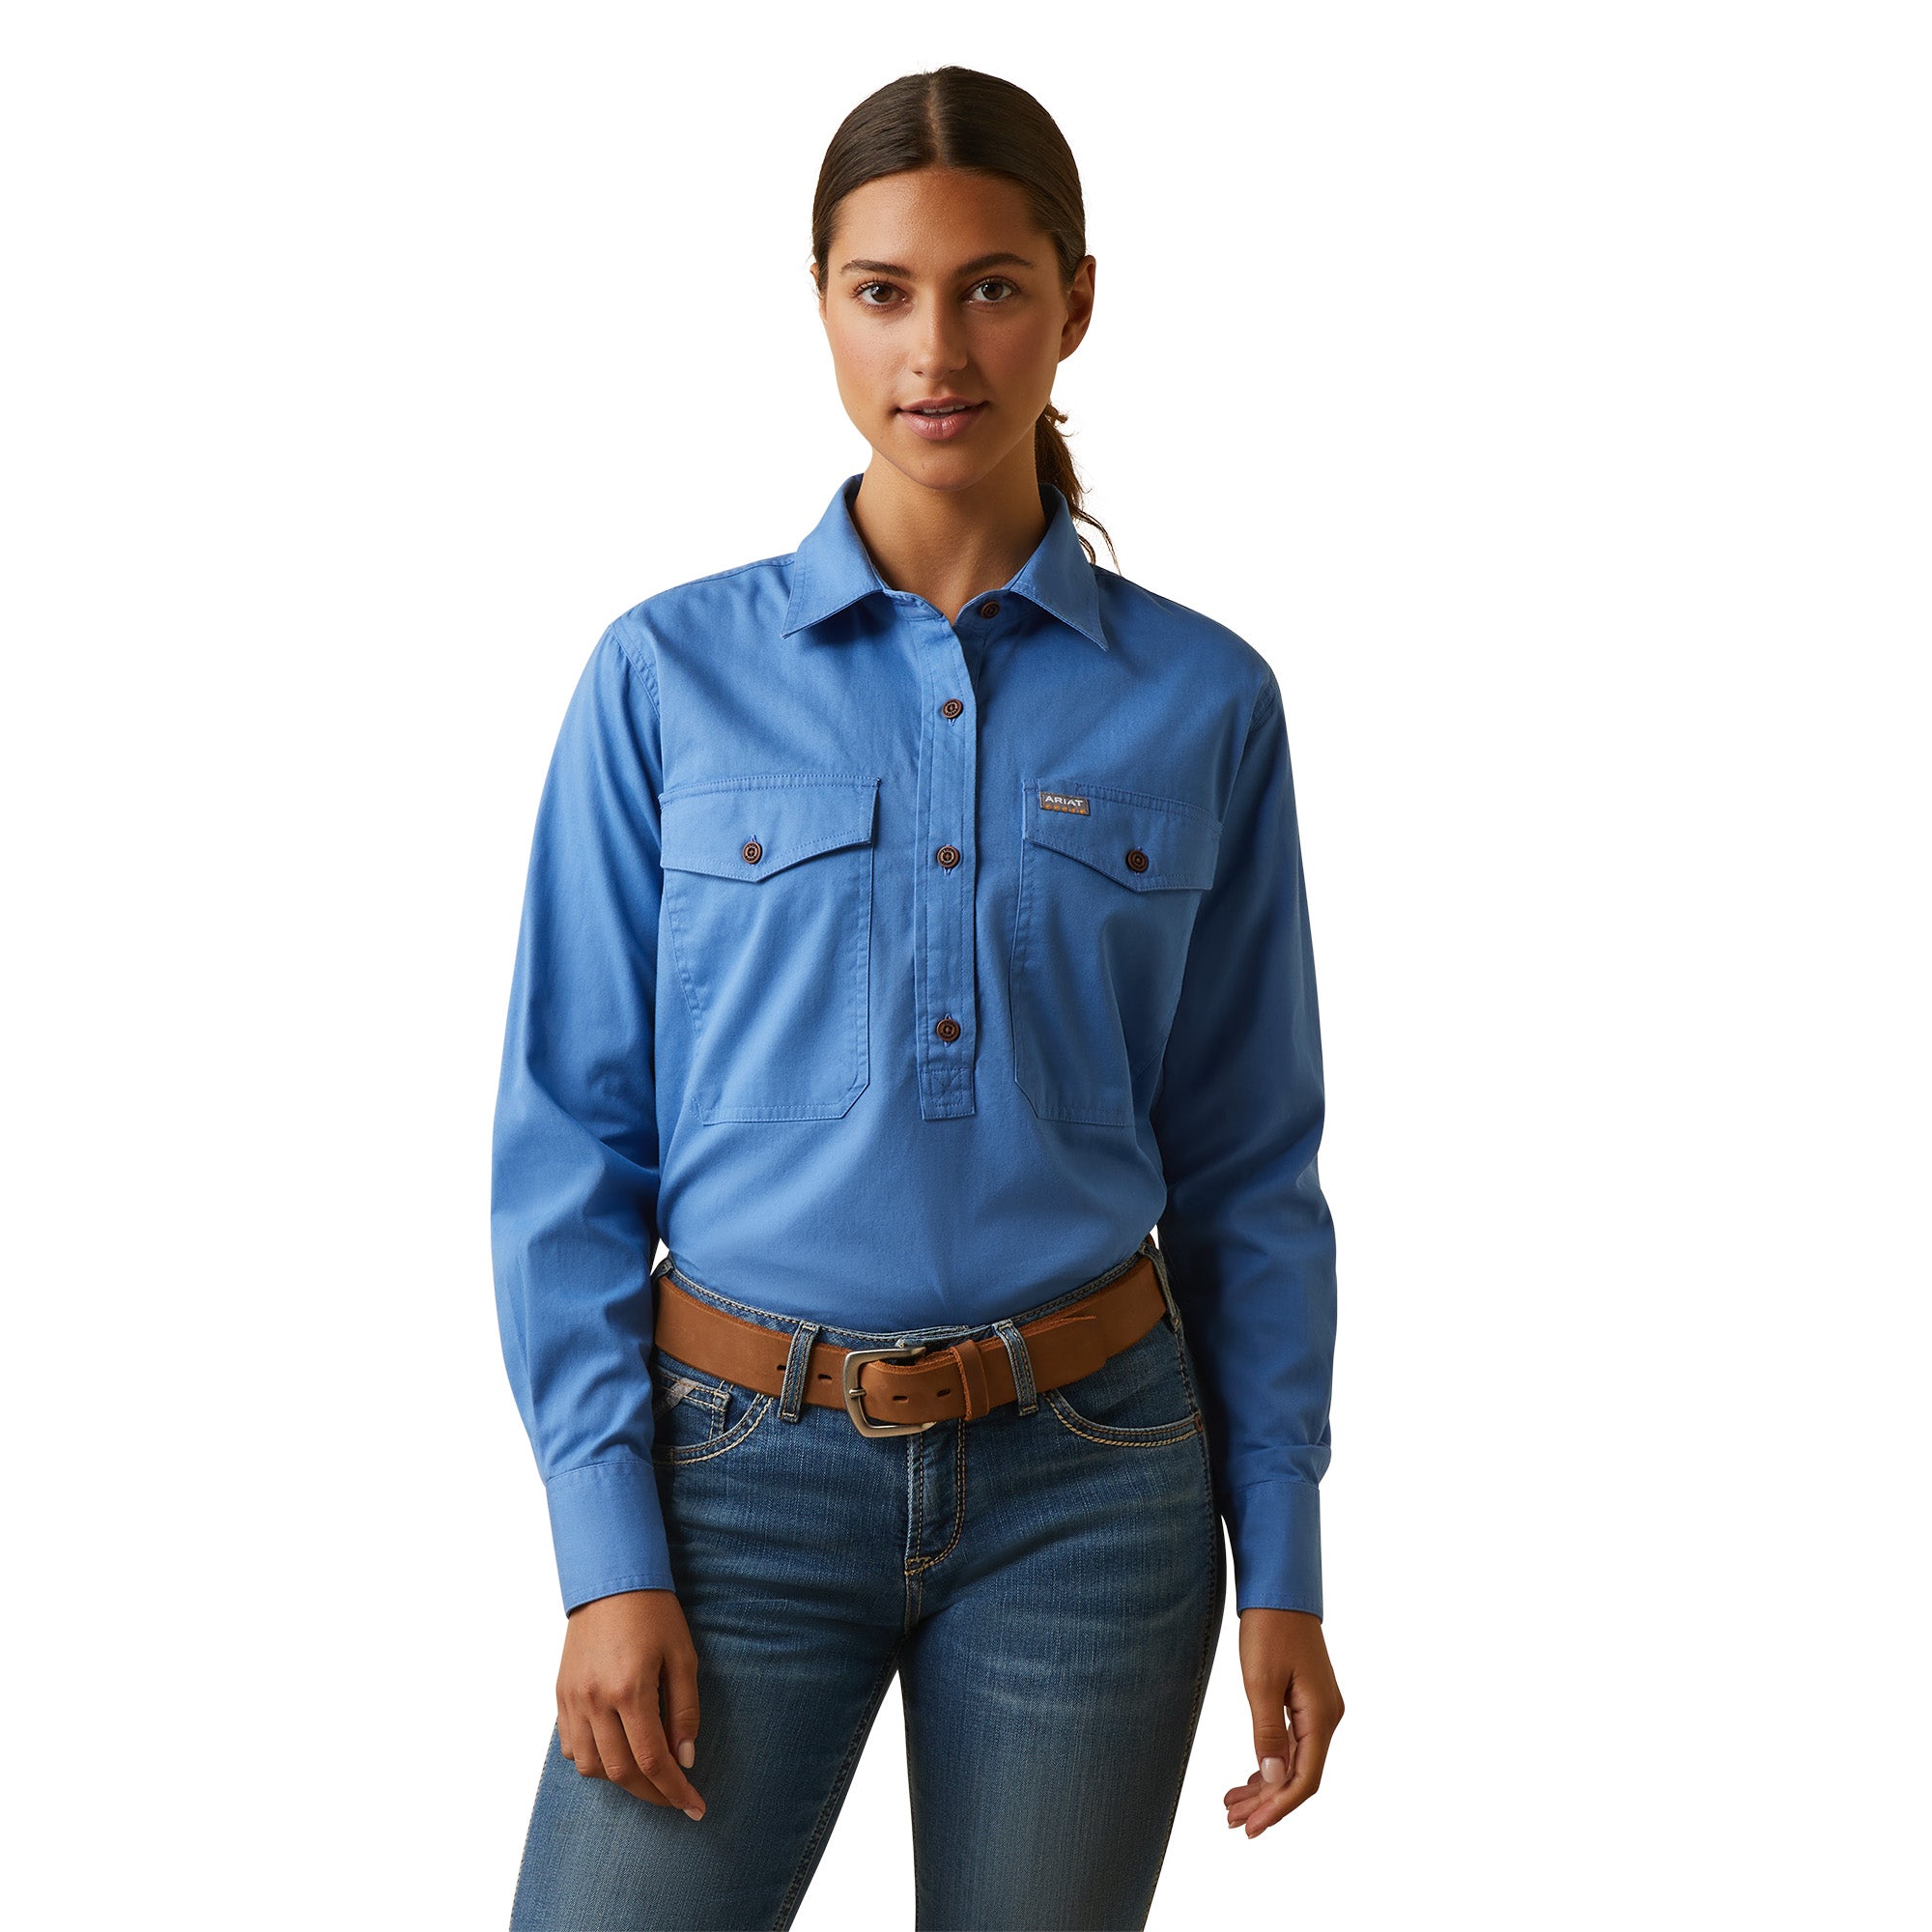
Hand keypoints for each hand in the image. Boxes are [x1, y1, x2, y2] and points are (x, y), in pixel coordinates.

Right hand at [556, 1588, 706, 1818]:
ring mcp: (573, 1699)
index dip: (675, 1790)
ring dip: (621, 1780)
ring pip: (591, 1767)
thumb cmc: (654, 1613)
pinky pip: (571, 1747)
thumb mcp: (683, 1656)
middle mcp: (595, 1700)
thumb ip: (684, 1711)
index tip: (695, 1806)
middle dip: (652, 1793)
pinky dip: (593, 1760)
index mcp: (630, 1690)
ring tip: (647, 1773)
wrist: (610, 1580)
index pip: (651, 1760)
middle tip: (675, 1797)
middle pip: (621, 1772)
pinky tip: (616, 1751)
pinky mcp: (560, 1695)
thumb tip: (684, 1759)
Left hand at [1225, 1608, 1342, 1836]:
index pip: (1304, 1779)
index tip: (1250, 1828)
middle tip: (1232, 1821)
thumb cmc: (1269, 1629)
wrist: (1279, 1588)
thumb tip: (1273, 1777)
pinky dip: (1269, 1762)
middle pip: (1299, 1775)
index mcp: (1321, 1716)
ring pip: (1294, 1761)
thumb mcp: (1261, 1681)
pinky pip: (1292, 1743)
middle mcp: (1326, 1717)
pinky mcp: (1306, 1700)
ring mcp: (1318, 1709)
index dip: (1278, 1808)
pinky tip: (1249, 1778)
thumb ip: (1267, 1731)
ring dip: (1265, 1785)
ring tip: (1232, 1806)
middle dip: (1266, 1802)